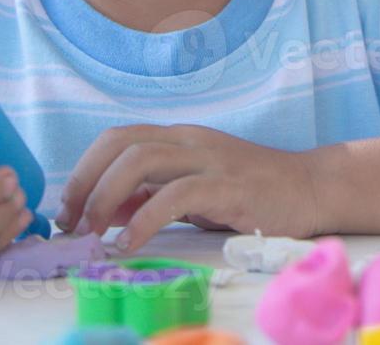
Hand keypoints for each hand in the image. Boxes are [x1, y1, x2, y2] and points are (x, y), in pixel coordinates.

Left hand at [52, 124, 320, 254]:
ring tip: (95, 232)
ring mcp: (209, 159)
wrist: (311, 188)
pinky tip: (131, 242)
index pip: (116, 138)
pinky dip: (145, 218)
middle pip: (121, 143)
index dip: (84, 169)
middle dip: (86, 182)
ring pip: (142, 160)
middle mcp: (189, 140)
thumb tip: (107, 210)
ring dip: (107, 197)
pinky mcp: (229, 186)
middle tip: (73, 223)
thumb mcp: (194, 191)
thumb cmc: (252, 192)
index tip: (68, 208)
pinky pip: (176, 195)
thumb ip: (152, 195)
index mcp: (178, 137)